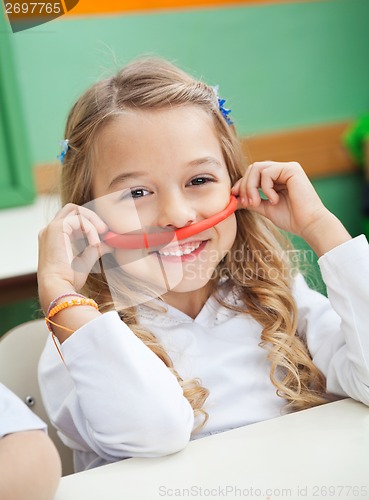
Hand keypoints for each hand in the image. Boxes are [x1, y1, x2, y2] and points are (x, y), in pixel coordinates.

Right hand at [38, 203, 109, 311]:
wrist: (57, 287)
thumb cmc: (68, 279)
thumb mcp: (85, 261)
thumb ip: (95, 249)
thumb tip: (109, 244)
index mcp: (54, 238)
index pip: (72, 220)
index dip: (89, 223)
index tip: (104, 233)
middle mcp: (49, 230)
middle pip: (72, 209)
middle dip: (91, 216)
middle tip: (105, 229)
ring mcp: (51, 227)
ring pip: (75, 210)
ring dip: (92, 220)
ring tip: (103, 234)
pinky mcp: (56, 228)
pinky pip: (79, 220)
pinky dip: (90, 229)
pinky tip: (95, 243)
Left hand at [231, 161, 350, 255]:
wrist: (309, 224)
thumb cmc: (292, 219)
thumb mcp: (266, 208)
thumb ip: (251, 202)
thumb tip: (234, 199)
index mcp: (277, 178)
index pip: (253, 174)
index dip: (241, 184)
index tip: (234, 196)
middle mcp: (282, 170)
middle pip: (253, 168)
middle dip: (245, 186)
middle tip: (248, 203)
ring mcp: (287, 168)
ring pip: (257, 168)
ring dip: (251, 187)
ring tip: (256, 203)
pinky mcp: (292, 169)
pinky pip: (267, 172)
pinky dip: (266, 188)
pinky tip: (274, 200)